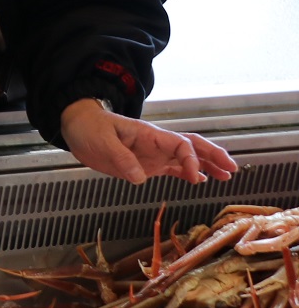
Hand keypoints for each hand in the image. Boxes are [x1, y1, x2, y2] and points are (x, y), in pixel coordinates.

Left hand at [60, 99, 237, 185]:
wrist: (76, 127)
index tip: (195, 177)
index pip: (181, 144)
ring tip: (226, 176)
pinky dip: (188, 173)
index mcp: (149, 135)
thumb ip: (121, 159)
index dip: (192, 159)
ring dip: (206, 165)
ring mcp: (153, 153)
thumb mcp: (102, 141)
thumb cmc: (89, 127)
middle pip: (192, 147)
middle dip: (213, 156)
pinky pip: (172, 168)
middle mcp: (156, 144)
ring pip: (186, 158)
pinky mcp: (146, 163)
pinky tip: (201, 180)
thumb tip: (139, 178)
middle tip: (231, 169)